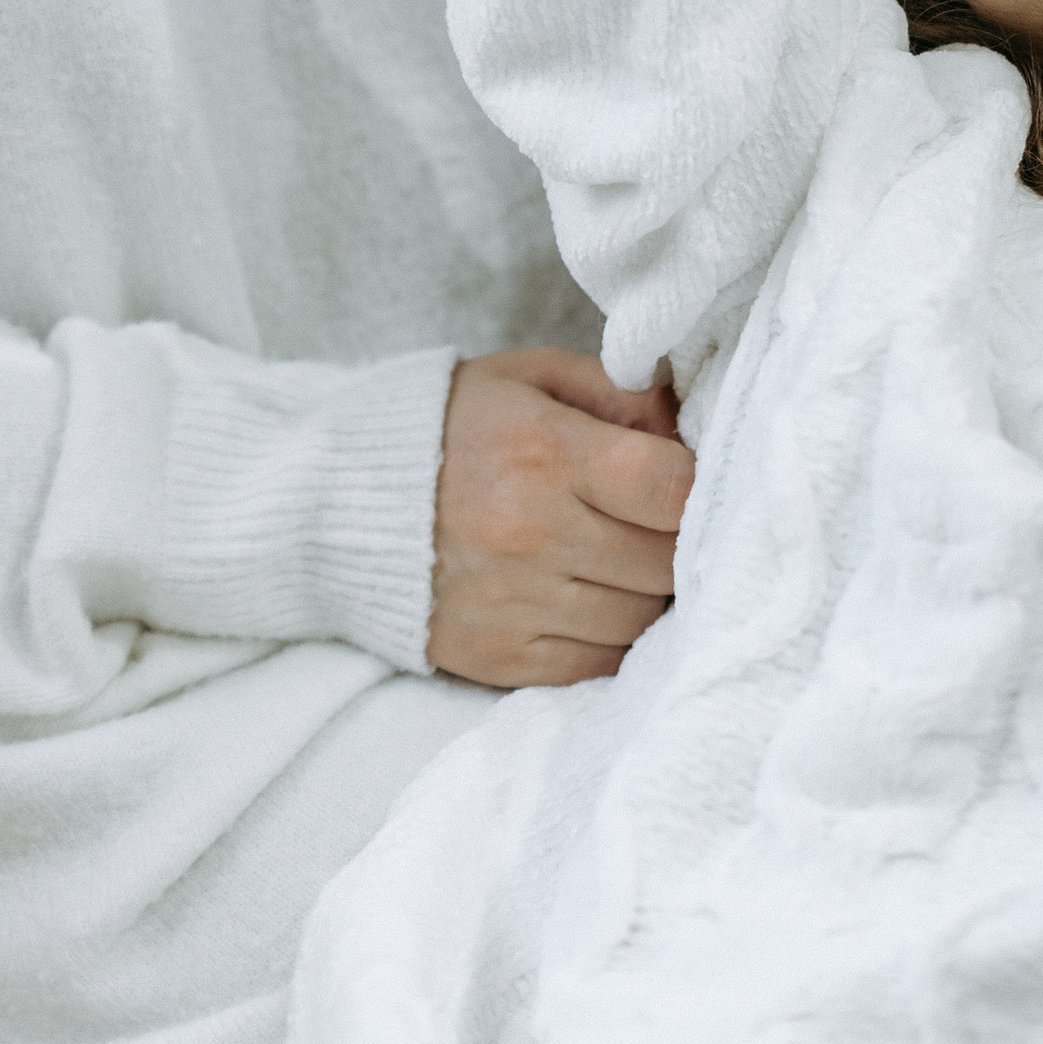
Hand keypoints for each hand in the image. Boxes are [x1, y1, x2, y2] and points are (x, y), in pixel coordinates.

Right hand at [428, 347, 692, 687]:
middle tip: (664, 521)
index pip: (671, 488)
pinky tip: (599, 598)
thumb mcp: (530, 378)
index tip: (694, 480)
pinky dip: (613, 638)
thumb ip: (616, 391)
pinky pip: (597, 665)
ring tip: (629, 558)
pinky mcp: (500, 658)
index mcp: (546, 452)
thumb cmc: (453, 426)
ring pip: (640, 619)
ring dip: (651, 593)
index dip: (703, 486)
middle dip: (683, 541)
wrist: (339, 503)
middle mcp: (534, 534)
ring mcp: (516, 604)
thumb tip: (688, 425)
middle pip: (666, 561)